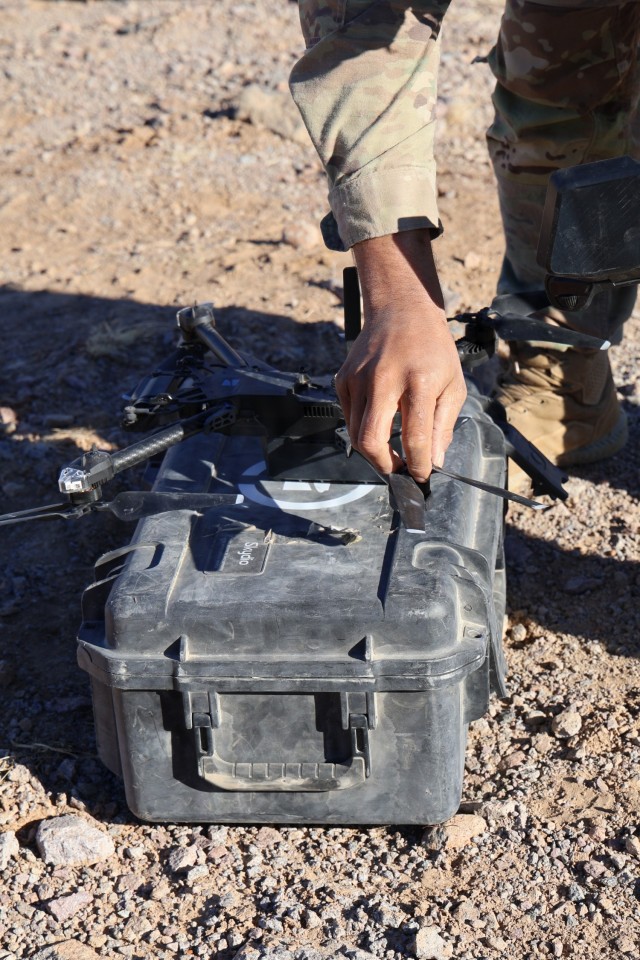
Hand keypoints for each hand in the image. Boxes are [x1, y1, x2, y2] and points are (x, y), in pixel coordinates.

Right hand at [334, 230, 465, 481]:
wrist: (401, 309)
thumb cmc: (432, 348)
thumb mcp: (453, 385)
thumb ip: (443, 426)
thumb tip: (433, 462)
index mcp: (418, 381)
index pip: (414, 438)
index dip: (418, 465)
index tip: (422, 476)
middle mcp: (383, 380)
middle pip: (370, 441)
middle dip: (385, 466)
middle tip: (399, 472)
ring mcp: (358, 379)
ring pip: (356, 434)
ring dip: (373, 451)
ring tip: (391, 452)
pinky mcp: (343, 379)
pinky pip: (349, 417)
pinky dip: (363, 428)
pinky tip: (380, 421)